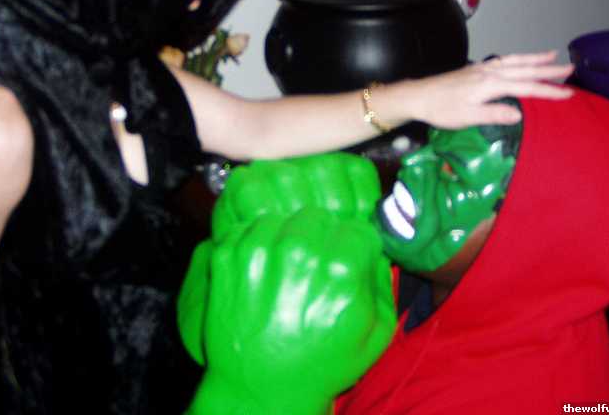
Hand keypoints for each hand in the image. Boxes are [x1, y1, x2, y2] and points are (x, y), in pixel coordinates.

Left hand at [180, 152, 381, 365]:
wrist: (261, 391)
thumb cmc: (321, 364)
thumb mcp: (375, 334)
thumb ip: (383, 284)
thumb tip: (375, 250)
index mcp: (340, 269)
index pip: (356, 229)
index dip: (354, 247)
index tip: (346, 261)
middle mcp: (297, 253)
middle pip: (316, 216)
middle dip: (319, 236)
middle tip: (313, 265)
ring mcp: (257, 252)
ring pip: (278, 217)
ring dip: (283, 236)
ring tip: (283, 269)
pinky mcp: (226, 257)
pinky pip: (244, 228)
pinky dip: (252, 242)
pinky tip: (260, 270)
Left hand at [390, 51, 572, 128]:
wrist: (418, 96)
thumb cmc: (441, 110)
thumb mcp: (467, 117)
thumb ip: (493, 115)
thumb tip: (519, 115)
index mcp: (490, 85)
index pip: (526, 88)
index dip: (548, 91)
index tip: (569, 94)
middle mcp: (489, 73)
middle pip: (524, 70)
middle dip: (548, 70)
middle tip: (571, 68)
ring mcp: (482, 69)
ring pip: (514, 61)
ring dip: (534, 59)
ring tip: (552, 55)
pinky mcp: (475, 69)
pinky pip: (503, 60)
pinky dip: (517, 58)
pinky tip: (520, 60)